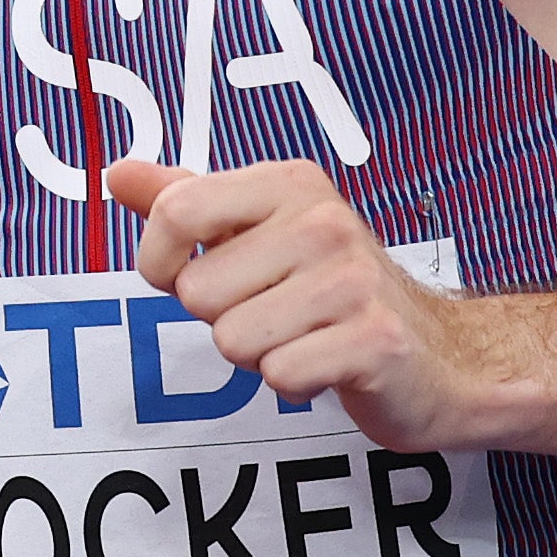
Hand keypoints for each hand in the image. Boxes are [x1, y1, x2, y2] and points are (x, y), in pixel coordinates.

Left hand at [118, 158, 506, 448]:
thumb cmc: (333, 295)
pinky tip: (329, 365)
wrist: (439, 357)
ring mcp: (352, 280)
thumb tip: (117, 172)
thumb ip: (187, 202)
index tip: (189, 277)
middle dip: (225, 320)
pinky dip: (295, 384)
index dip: (160, 262)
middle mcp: (323, 222)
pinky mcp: (373, 340)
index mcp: (289, 185)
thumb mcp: (261, 233)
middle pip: (198, 293)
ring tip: (305, 337)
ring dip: (260, 355)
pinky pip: (278, 376)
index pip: (176, 211)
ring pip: (233, 341)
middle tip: (278, 313)